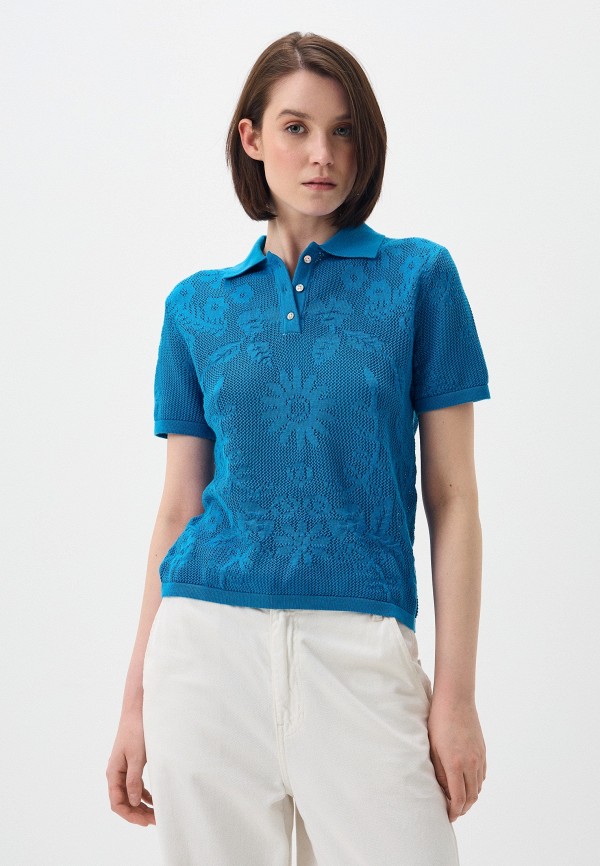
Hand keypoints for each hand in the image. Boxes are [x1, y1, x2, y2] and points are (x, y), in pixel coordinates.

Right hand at [106, 711, 155, 825]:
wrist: (138, 710)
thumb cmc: (136, 731)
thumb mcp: (137, 757)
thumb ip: (134, 780)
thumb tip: (133, 802)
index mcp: (113, 773)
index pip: (117, 803)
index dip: (130, 815)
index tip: (145, 821)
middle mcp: (116, 773)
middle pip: (124, 801)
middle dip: (138, 813)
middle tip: (155, 820)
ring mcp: (124, 769)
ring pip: (131, 794)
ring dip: (142, 805)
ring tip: (156, 813)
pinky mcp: (132, 764)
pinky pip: (136, 785)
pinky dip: (144, 794)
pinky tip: (154, 800)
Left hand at [427, 694, 486, 822]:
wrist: (456, 700)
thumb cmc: (439, 722)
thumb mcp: (433, 749)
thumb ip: (439, 772)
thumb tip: (444, 790)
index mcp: (456, 764)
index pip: (459, 799)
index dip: (454, 811)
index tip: (448, 816)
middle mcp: (471, 763)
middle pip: (472, 797)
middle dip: (463, 808)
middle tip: (453, 811)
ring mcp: (479, 757)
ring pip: (479, 787)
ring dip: (471, 797)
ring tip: (460, 800)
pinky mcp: (483, 750)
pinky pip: (482, 775)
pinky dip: (476, 784)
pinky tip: (468, 783)